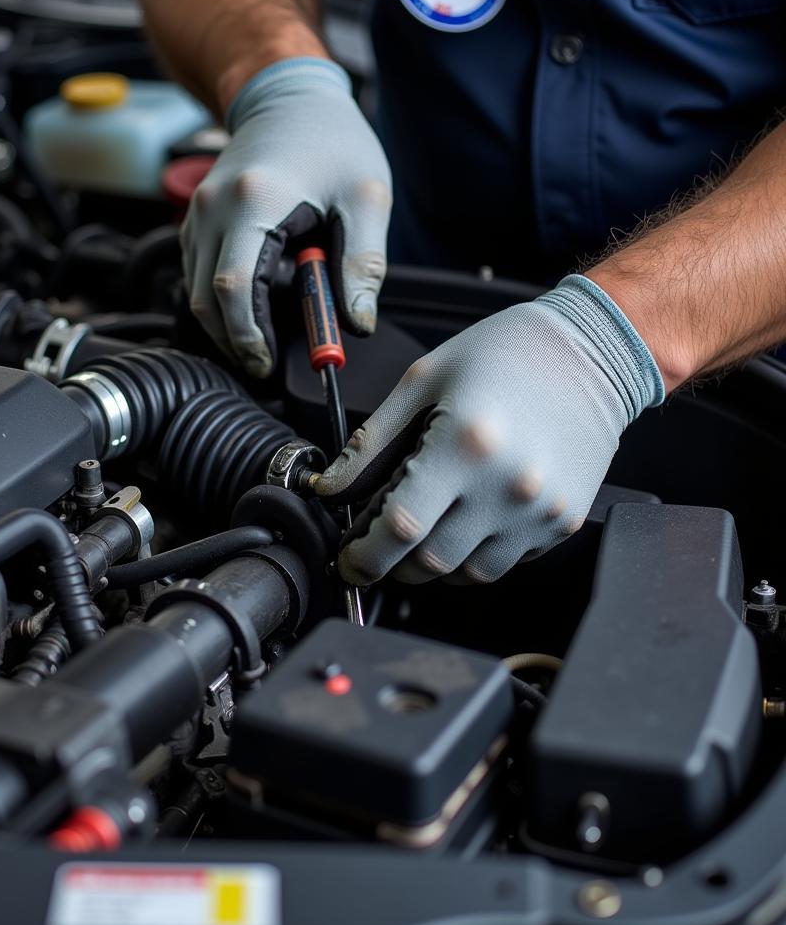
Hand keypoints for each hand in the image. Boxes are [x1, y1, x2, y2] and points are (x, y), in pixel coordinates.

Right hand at [182, 57, 391, 376]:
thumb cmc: (332, 138)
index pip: (234, 287)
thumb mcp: (366, 196)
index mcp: (254, 200)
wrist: (288, 92)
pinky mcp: (197, 217)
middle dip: (234, 340)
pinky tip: (253, 307)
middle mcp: (213, 207)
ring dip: (225, 323)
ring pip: (194, 291)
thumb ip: (364, 263)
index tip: (267, 364)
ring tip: (265, 335)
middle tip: (266, 363)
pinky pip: (196, 273)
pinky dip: (218, 300)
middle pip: (205, 299)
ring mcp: (198, 212)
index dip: (248, 336)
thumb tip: (357, 323)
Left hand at [314, 275, 664, 584]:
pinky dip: (471, 555)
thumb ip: (370, 442)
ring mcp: (539, 511)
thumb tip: (331, 487)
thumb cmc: (507, 353)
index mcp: (466, 444)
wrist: (593, 351)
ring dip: (430, 563)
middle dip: (391, 562)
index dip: (364, 556)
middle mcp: (507, 486)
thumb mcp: (423, 381)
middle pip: (429, 563)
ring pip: (465, 573)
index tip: (350, 558)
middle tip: (378, 539)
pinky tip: (464, 519)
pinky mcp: (561, 522)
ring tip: (423, 526)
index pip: (400, 530)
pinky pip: (503, 562)